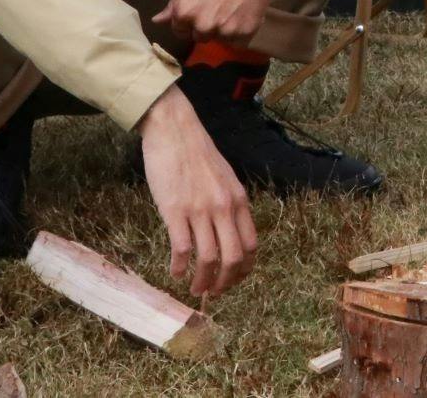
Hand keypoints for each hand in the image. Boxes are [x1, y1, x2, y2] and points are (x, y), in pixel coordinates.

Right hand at [138, 85, 256, 296]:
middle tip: (213, 294)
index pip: (251, 245)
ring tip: (194, 290)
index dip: (244, 270)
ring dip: (202, 282)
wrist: (175, 130)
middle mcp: (224, 207)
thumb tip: (229, 232)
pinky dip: (180, 267)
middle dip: (225, 283)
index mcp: (238, 200)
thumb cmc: (197, 154)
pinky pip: (182, 249)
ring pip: (208, 259)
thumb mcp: (225, 178)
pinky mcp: (175, 210)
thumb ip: (229, 204)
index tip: (233, 281)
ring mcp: (200, 210)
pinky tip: (176, 273)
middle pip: (234, 257)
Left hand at [154, 0, 277, 45]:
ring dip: (224, 29)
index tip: (201, 9)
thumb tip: (157, 21)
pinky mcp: (247, 31)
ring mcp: (226, 30)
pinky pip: (239, 41)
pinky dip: (241, 30)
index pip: (180, 31)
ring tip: (232, 9)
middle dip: (206, 25)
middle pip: (200, 37)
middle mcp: (203, 25)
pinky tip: (243, 13)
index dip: (189, 21)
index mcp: (184, 13)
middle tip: (218, 7)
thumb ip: (173, 4)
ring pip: (220, 39)